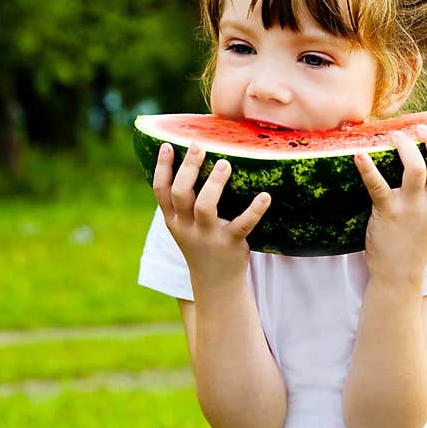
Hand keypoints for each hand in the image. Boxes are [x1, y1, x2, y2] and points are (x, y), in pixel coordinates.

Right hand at [153, 142, 271, 280]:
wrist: (216, 282)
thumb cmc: (201, 243)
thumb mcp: (184, 225)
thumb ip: (183, 201)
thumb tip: (192, 160)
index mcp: (173, 219)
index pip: (161, 191)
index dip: (162, 167)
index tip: (169, 145)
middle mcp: (186, 227)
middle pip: (180, 194)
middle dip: (188, 169)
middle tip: (199, 147)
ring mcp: (208, 236)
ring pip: (205, 207)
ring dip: (214, 184)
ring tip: (226, 164)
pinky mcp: (231, 243)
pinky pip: (242, 224)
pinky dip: (254, 210)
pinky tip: (265, 196)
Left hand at [354, 126, 426, 282]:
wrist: (398, 277)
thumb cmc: (415, 252)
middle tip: (420, 127)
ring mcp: (410, 208)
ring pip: (416, 169)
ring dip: (406, 147)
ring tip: (395, 135)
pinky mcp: (388, 212)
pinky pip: (378, 186)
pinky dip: (367, 169)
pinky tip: (358, 155)